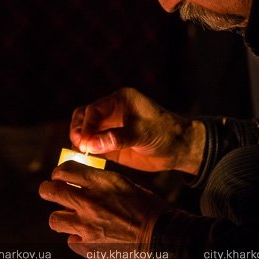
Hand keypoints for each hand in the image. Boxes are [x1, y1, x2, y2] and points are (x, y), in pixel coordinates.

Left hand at [39, 161, 169, 258]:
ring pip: (54, 219)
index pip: (64, 170)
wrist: (162, 240)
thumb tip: (84, 183)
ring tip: (72, 220)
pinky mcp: (87, 247)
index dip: (59, 173)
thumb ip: (102, 184)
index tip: (61, 177)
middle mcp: (88, 202)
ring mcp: (85, 226)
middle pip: (49, 191)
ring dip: (62, 218)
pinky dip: (79, 240)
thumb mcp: (126, 185)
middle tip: (52, 193)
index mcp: (100, 182)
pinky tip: (91, 239)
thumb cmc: (150, 210)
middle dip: (48, 190)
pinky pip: (71, 241)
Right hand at [70, 87, 204, 173]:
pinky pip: (93, 145)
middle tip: (81, 147)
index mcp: (119, 100)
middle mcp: (112, 111)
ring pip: (85, 130)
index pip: (93, 110)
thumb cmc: (165, 133)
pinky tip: (87, 159)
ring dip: (80, 141)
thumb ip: (116, 138)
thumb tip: (90, 144)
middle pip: (83, 117)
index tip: (85, 142)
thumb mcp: (142, 133)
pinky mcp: (111, 143)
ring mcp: (110, 127)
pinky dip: (87, 151)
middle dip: (79, 131)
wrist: (180, 147)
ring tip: (83, 153)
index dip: (86, 126)